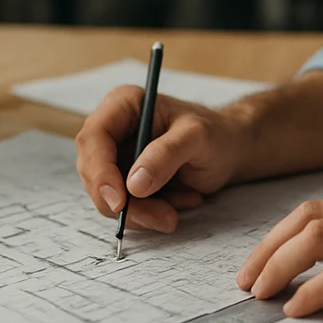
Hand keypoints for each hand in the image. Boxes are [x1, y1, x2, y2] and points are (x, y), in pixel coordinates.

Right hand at [75, 87, 250, 231]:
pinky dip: (150, 214)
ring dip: (142, 213)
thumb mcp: (197, 137)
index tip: (120, 202)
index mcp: (124, 105)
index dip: (100, 172)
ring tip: (178, 210)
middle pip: (94, 172)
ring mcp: (116, 158)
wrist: (228, 150)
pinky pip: (124, 208)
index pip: (93, 138)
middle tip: (163, 217)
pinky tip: (180, 201)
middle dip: (126, 203)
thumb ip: (166, 155)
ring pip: (107, 197)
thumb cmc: (215, 134)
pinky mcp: (124, 182)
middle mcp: (113, 130)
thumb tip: (133, 184)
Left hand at [235, 191, 322, 318]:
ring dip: (277, 265)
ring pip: (313, 239)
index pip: (314, 210)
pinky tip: (297, 307)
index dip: (278, 234)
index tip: (259, 259)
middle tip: (245, 280)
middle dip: (265, 249)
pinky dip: (311, 289)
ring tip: (260, 294)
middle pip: (303, 219)